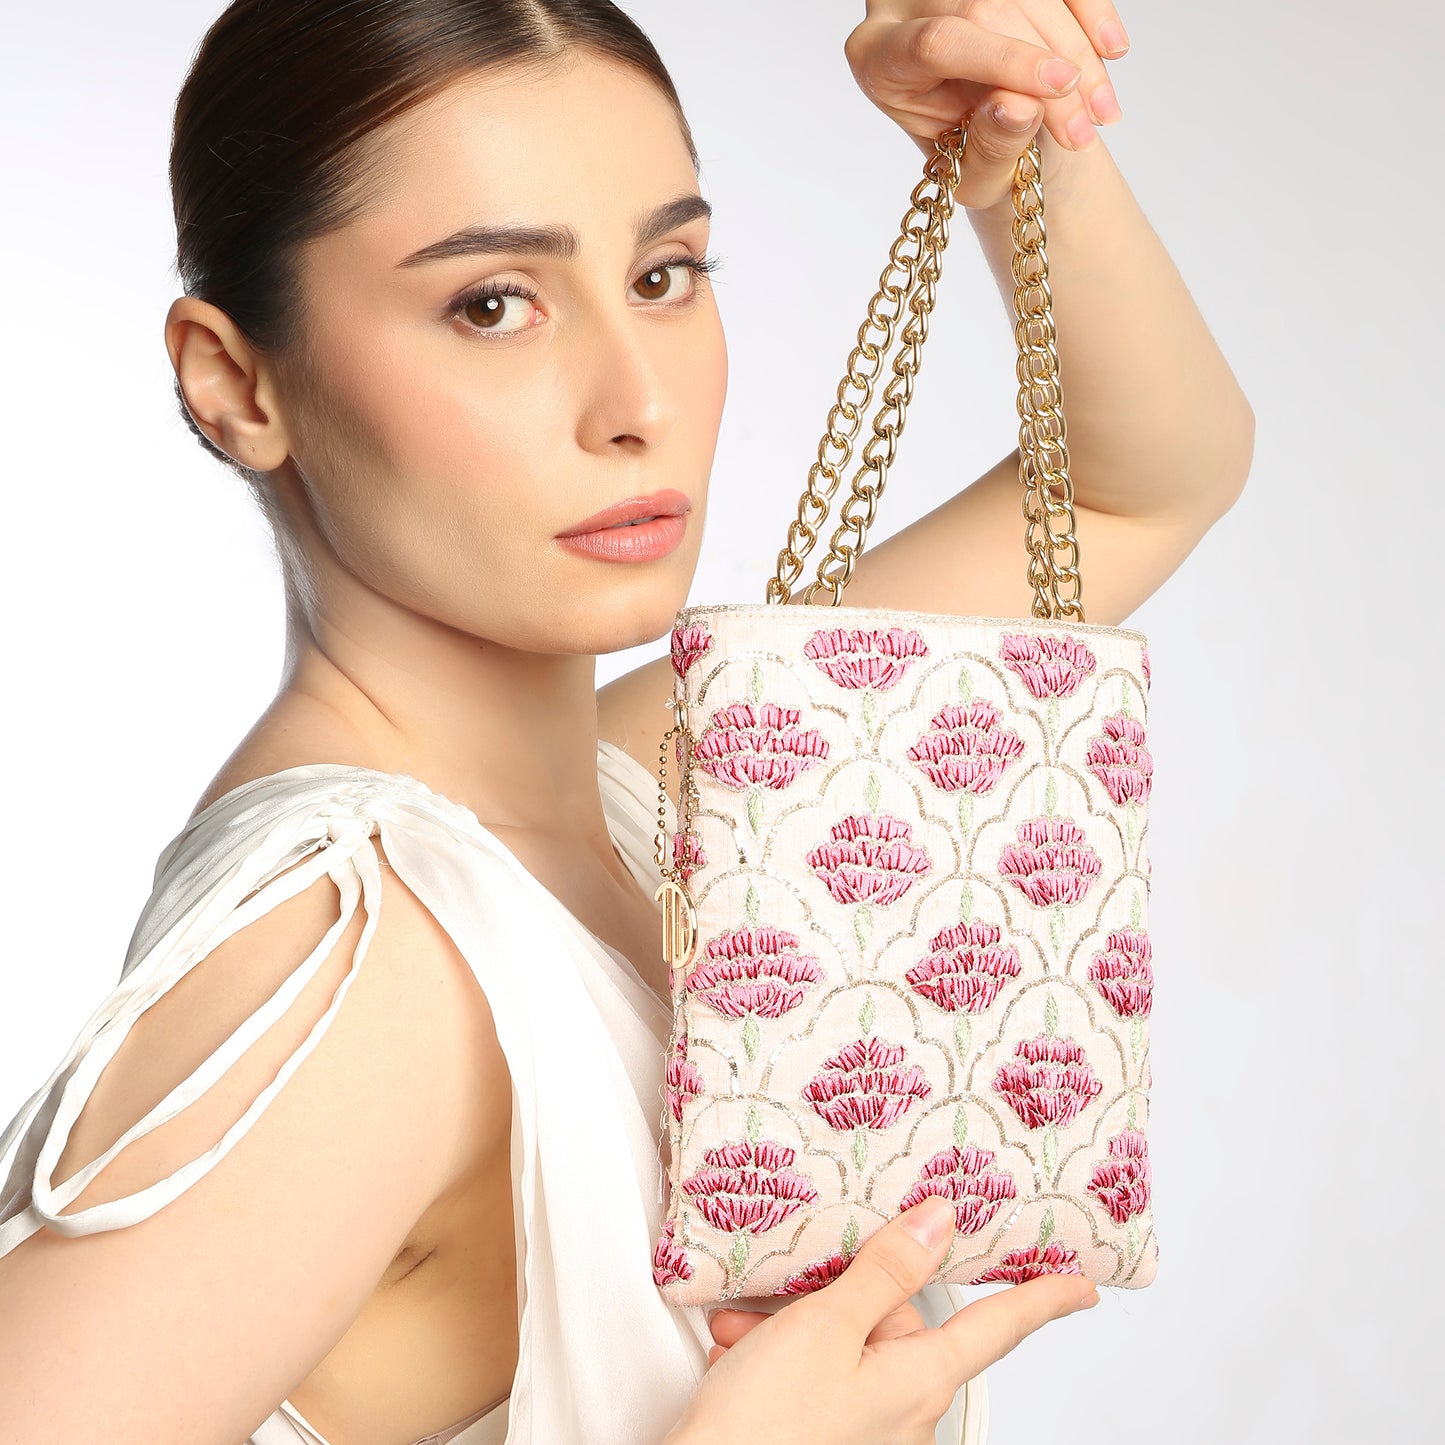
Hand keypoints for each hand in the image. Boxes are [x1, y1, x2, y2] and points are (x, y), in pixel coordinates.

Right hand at [664, 1196, 1098, 1444]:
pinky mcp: (829, 1438)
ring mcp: (867, 1430)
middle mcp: (905, 1410)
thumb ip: (886, 1271)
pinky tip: (740, 1353)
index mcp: (921, 1379)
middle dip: (842, 1293)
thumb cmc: (766, 1426)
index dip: (1042, 1298)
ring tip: (747, 1329)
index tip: (1080, 1285)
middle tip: (790, 1285)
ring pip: (848, 1346)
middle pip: (898, 1321)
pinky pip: (820, 1379)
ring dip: (796, 1326)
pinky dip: (780, 1358)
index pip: (998, 1327)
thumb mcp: (826, 1326)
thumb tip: (938, 1221)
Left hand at [844, 1, 1130, 207]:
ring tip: (1102, 110)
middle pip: (987, 7)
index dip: (1005, 59)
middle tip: (1088, 123)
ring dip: (1079, 45)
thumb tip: (1020, 105)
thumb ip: (991, 148)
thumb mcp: (975, 176)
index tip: (1060, 87)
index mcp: (879, 57)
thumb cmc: (974, 160)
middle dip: (1051, 62)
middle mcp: (905, 4)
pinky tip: (1110, 51)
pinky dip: (1092, 10)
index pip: (938, 42)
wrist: (1000, 136)